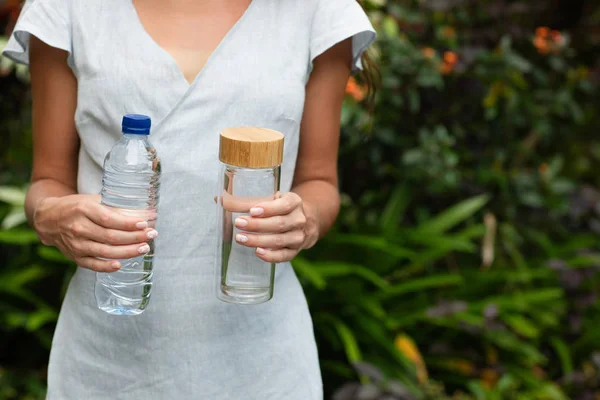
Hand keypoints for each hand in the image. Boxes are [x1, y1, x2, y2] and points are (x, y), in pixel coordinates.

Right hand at [34, 194, 156, 271]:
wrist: (48, 218)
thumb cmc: (77, 206)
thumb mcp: (93, 200)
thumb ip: (116, 206)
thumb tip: (145, 212)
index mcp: (84, 210)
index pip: (110, 219)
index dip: (128, 223)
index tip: (145, 224)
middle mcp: (79, 228)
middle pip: (111, 236)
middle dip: (134, 237)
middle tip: (151, 235)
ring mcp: (76, 244)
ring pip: (105, 251)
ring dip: (127, 252)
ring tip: (144, 248)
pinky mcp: (75, 256)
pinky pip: (92, 264)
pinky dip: (106, 267)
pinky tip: (120, 265)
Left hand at [232, 192, 317, 262]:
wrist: (303, 222)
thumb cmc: (280, 208)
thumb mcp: (269, 199)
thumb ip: (246, 201)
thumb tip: (219, 199)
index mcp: (294, 202)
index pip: (284, 205)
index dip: (268, 209)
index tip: (252, 211)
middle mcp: (299, 220)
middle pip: (279, 224)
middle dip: (257, 225)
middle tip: (238, 223)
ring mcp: (298, 237)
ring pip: (279, 240)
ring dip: (258, 240)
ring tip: (240, 238)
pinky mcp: (294, 251)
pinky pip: (283, 256)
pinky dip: (270, 255)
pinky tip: (258, 252)